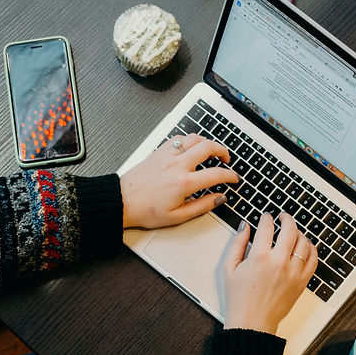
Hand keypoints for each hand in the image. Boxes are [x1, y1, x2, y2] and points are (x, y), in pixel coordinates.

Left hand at [120, 133, 238, 228]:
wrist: (122, 201)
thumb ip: (203, 206)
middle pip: (208, 147)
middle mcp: (177, 165)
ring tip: (211, 152)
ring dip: (207, 143)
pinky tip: (191, 148)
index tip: (234, 178)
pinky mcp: (159, 151)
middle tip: (226, 160)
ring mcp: (167, 155)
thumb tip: (219, 198)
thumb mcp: (178, 216)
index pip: (216, 174)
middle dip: (223, 151)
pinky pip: (179, 138)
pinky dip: (190, 140)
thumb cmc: (146, 210)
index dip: (230, 175)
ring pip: (194, 138)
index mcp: (184, 183)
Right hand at [222, 213, 317, 334]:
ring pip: (304, 242)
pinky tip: (305, 246)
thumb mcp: (230, 268)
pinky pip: (313, 259)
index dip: (266, 218)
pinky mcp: (302, 281)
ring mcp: (293, 272)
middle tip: (283, 217)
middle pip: (290, 229)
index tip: (266, 217)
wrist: (252, 322)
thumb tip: (244, 227)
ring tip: (293, 232)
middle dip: (286, 218)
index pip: (267, 227)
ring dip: (299, 232)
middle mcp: (279, 262)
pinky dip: (311, 249)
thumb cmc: (239, 299)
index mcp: (259, 257)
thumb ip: (238, 243)